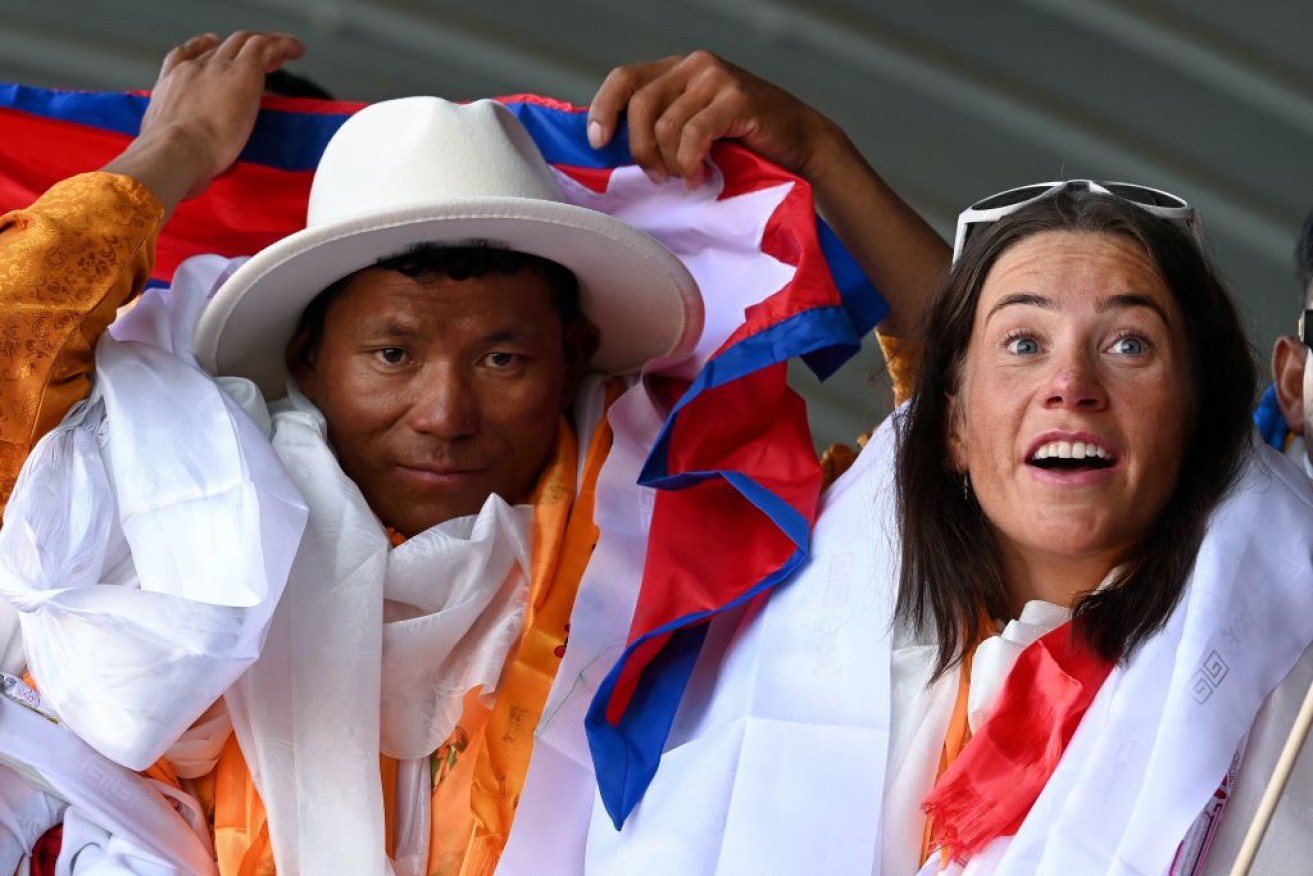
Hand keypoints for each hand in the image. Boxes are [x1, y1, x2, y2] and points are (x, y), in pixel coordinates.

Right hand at [105, 32, 304, 212]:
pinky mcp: (243, 72)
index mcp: (169, 87)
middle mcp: (192, 70)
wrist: (173, 152)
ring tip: (284, 51)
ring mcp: (217, 69)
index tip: (214, 50)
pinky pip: (265, 47)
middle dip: (239, 49)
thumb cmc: (166, 162)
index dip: (203, 51)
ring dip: (266, 45)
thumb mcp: (162, 149)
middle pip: (219, 48)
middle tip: (260, 57)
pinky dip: (282, 45)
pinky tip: (296, 50)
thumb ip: (175, 150)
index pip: (185, 58)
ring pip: (244, 42)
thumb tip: (190, 174)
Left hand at [589, 50, 948, 338]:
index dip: (603, 109)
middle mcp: (694, 66)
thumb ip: (660, 129)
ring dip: (669, 162)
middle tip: (655, 178)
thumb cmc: (744, 149)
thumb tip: (608, 153)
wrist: (802, 148)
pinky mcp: (736, 97)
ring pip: (665, 124)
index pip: (624, 78)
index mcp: (677, 70)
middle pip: (640, 104)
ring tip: (685, 180)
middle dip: (639, 148)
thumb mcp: (694, 132)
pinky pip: (693, 133)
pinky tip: (700, 178)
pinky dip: (690, 162)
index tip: (595, 142)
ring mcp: (716, 77)